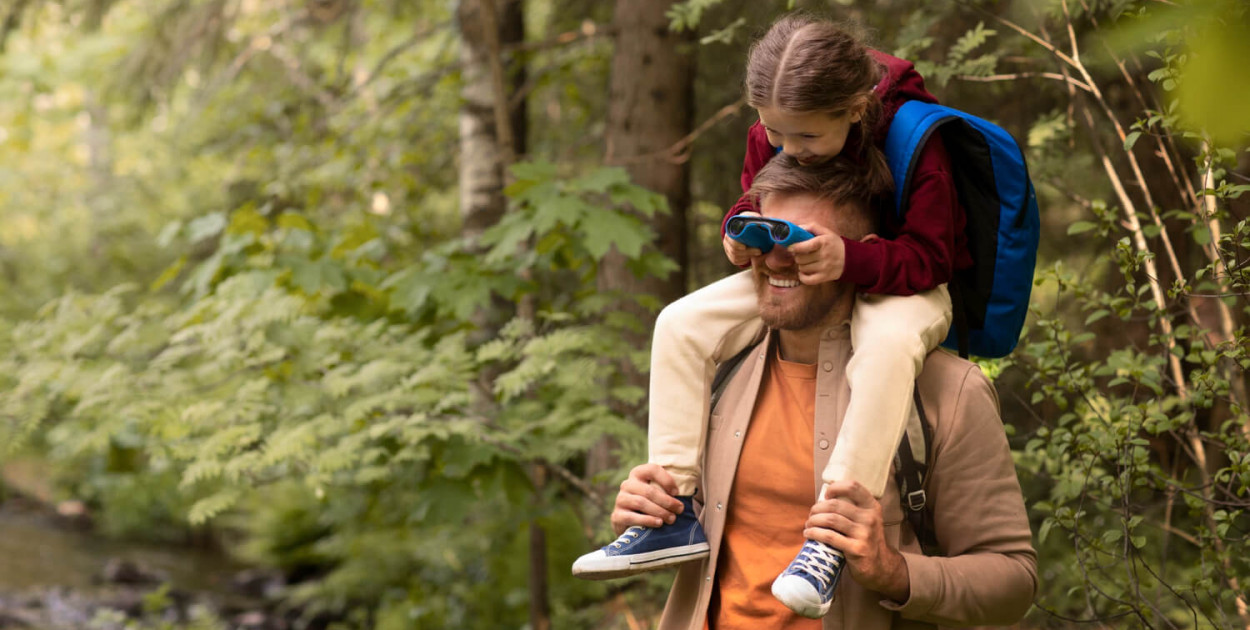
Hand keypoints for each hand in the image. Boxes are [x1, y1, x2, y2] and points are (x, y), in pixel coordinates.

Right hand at [610, 464, 684, 535]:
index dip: (666, 480)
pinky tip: (659, 523)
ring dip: (659, 511)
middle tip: (679, 510)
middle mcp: (627, 484)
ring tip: (672, 519)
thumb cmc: (650, 505)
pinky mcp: (617, 515)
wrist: (630, 524)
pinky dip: (647, 520)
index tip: (677, 492)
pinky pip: (632, 517)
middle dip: (667, 501)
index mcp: (638, 474)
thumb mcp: (657, 494)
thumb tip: (684, 494)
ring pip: (641, 503)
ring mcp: (620, 499)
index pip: (652, 469)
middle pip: (648, 490)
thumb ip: (666, 490)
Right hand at [723, 211, 763, 265]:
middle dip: (748, 252)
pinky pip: (736, 261)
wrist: (745, 229)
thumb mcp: (751, 218)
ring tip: (758, 253)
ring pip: (735, 257)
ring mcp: (728, 249)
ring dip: (747, 256)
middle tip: (759, 251)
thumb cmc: (749, 223)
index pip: (730, 240)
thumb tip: (762, 223)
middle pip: (734, 250)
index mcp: (729, 232)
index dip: (736, 245)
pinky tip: (751, 256)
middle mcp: (727, 242)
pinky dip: (744, 260)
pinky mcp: (732, 256)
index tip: (745, 247)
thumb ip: (754, 219)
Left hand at [786, 223, 844, 284]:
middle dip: (798, 256)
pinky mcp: (825, 277)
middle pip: (800, 258)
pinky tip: (804, 272)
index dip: (794, 247)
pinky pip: (807, 280)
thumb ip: (811, 227)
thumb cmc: (835, 244)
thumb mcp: (826, 232)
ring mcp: (824, 267)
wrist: (851, 258)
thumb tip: (797, 227)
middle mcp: (824, 255)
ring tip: (806, 261)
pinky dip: (802, 276)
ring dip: (801, 265)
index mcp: (823, 242)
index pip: (803, 246)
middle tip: (801, 254)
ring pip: (802, 268)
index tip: (791, 247)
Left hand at [805, 480, 909, 601]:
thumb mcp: (865, 520)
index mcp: (872, 507)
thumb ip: (851, 509)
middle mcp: (870, 518)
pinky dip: (815, 533)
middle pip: (835, 505)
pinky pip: (829, 536)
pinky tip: (809, 534)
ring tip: (808, 525)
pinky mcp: (857, 549)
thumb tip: (822, 500)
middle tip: (811, 515)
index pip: (853, 487)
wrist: (880, 566)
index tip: (825, 496)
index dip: (835, 488)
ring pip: (830, 520)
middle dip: (817, 508)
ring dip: (813, 521)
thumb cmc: (866, 540)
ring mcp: (864, 533)